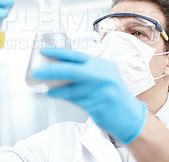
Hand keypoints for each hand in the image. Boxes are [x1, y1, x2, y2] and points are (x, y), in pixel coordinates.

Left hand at [33, 48, 147, 143]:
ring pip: (70, 88)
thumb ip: (86, 72)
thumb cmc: (114, 96)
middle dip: (50, 70)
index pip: (76, 56)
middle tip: (37, 72)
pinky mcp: (96, 105)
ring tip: (47, 88)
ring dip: (55, 89)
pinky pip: (73, 100)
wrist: (131, 117)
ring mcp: (99, 91)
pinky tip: (56, 95)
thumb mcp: (104, 77)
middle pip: (70, 70)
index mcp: (103, 65)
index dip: (58, 52)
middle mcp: (102, 75)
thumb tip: (60, 69)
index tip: (44, 51)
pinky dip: (63, 97)